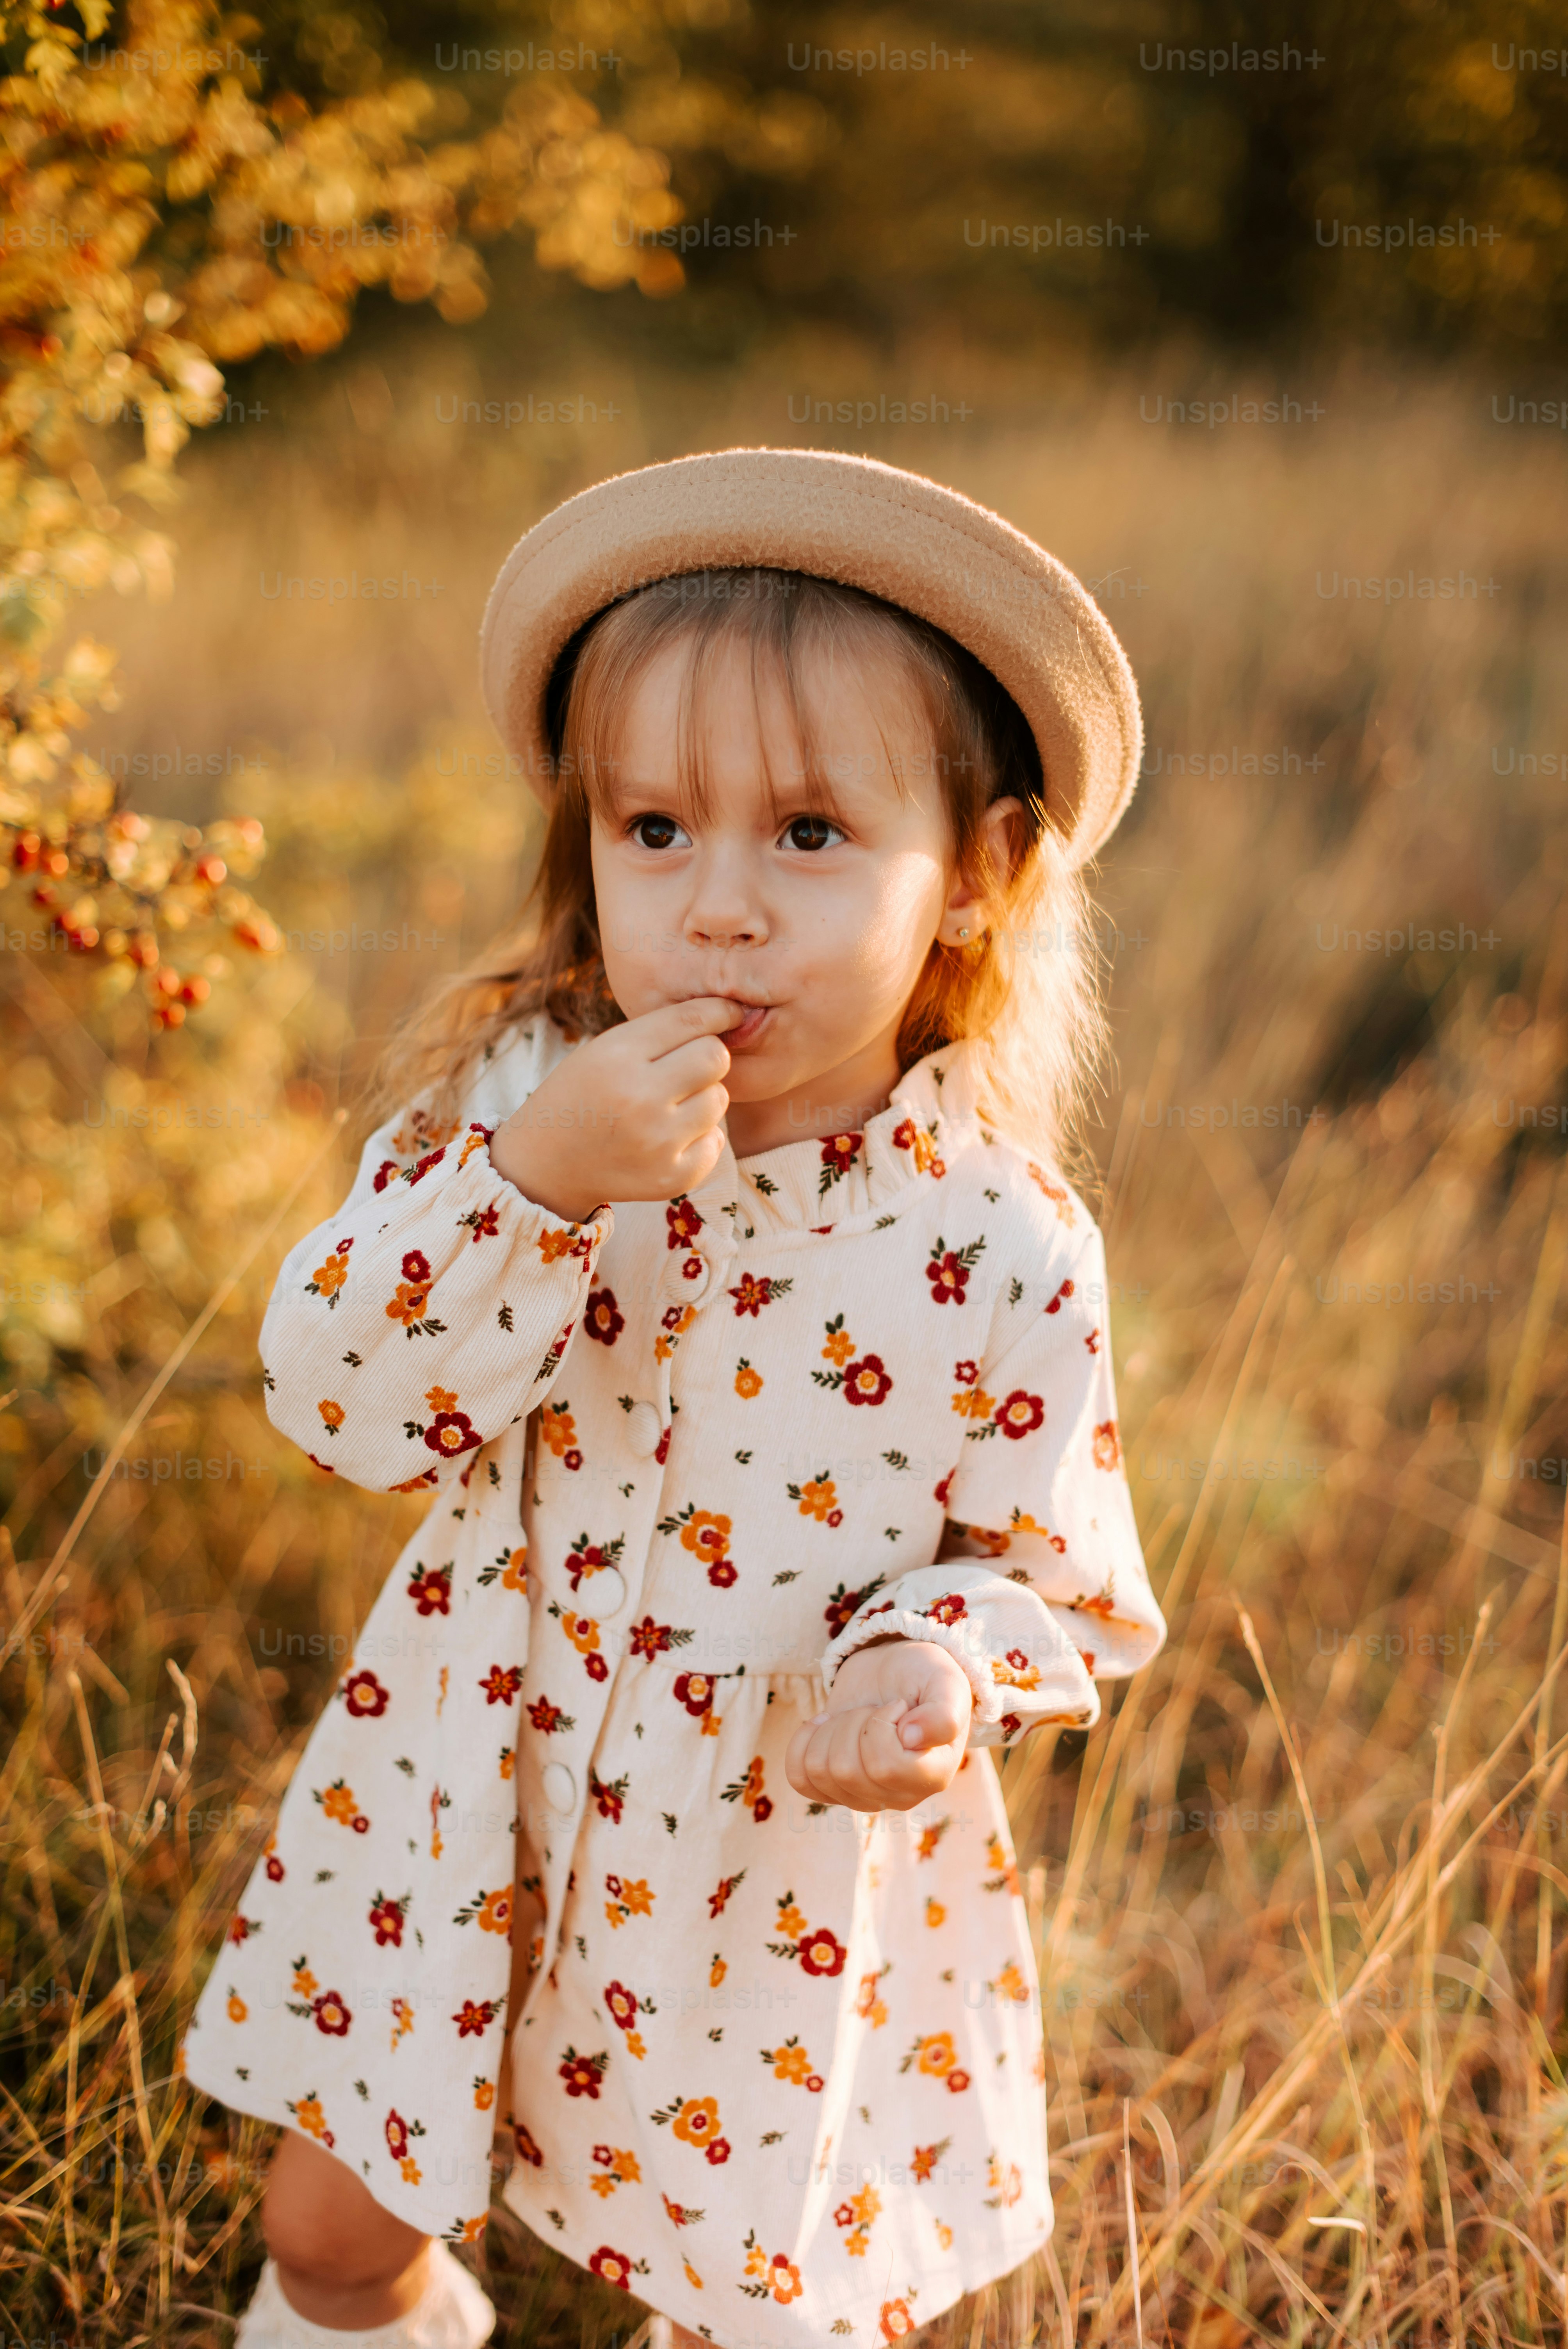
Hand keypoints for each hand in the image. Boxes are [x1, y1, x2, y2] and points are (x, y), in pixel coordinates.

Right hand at [489, 997, 742, 1219]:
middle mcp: (639, 1098)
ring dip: (704, 1097)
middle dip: (710, 1056)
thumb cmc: (583, 1095)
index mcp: (617, 1056)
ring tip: (671, 1105)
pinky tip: (670, 1137)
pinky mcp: (671, 1178)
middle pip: (716, 1057)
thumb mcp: (605, 1050)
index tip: (730, 1013)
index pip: (691, 1020)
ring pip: (719, 1098)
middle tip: (689, 1068)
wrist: (546, 1164)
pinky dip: (701, 1137)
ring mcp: (657, 1142)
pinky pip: (716, 1141)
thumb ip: (660, 1033)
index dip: (720, 1012)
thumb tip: (730, 1018)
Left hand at [785, 1639, 971, 1813]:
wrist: (894, 1673)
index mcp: (934, 1775)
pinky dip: (803, 1742)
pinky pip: (799, 1777)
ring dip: (831, 1729)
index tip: (898, 1705)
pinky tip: (826, 1725)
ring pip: (819, 1771)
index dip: (880, 1725)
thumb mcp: (945, 1682)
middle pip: (845, 1769)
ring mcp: (864, 1797)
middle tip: (874, 1708)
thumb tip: (912, 1737)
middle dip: (852, 1722)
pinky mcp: (833, 1790)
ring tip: (856, 1716)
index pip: (885, 1766)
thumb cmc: (924, 1677)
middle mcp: (900, 1796)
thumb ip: (944, 1712)